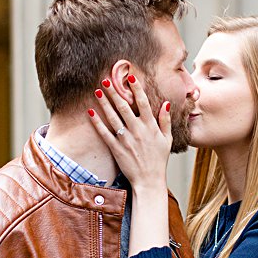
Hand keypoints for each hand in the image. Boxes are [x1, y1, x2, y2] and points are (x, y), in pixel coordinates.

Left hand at [88, 74, 171, 190]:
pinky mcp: (116, 148)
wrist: (149, 180)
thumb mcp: (167, 139)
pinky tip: (90, 112)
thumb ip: (165, 120)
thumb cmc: (159, 160)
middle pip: (124, 106)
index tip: (130, 76)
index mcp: (150, 126)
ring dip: (104, 102)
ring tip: (97, 91)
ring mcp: (126, 139)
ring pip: (113, 116)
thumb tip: (166, 103)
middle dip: (114, 91)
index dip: (136, 88)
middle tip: (106, 79)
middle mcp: (137, 130)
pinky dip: (97, 122)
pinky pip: (104, 133)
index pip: (143, 102)